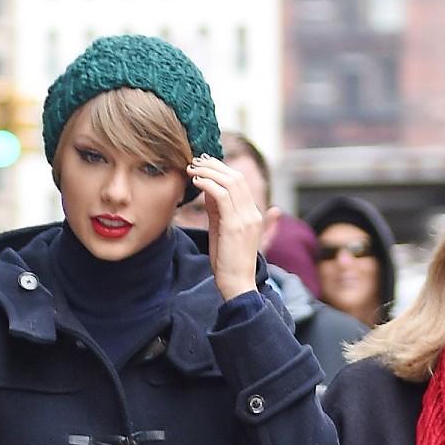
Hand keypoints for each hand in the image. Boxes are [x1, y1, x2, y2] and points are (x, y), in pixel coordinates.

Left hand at [187, 154, 262, 299]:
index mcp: (252, 214)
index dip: (221, 169)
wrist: (237, 284)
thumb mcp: (222, 230)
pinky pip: (222, 195)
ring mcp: (246, 218)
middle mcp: (252, 213)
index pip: (239, 182)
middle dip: (214, 165)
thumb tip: (207, 190)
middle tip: (195, 160)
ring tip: (192, 168)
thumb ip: (218, 210)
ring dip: (208, 171)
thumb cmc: (228, 262)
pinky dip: (208, 183)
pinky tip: (196, 181)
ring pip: (230, 182)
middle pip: (236, 177)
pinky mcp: (235, 225)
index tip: (203, 163)